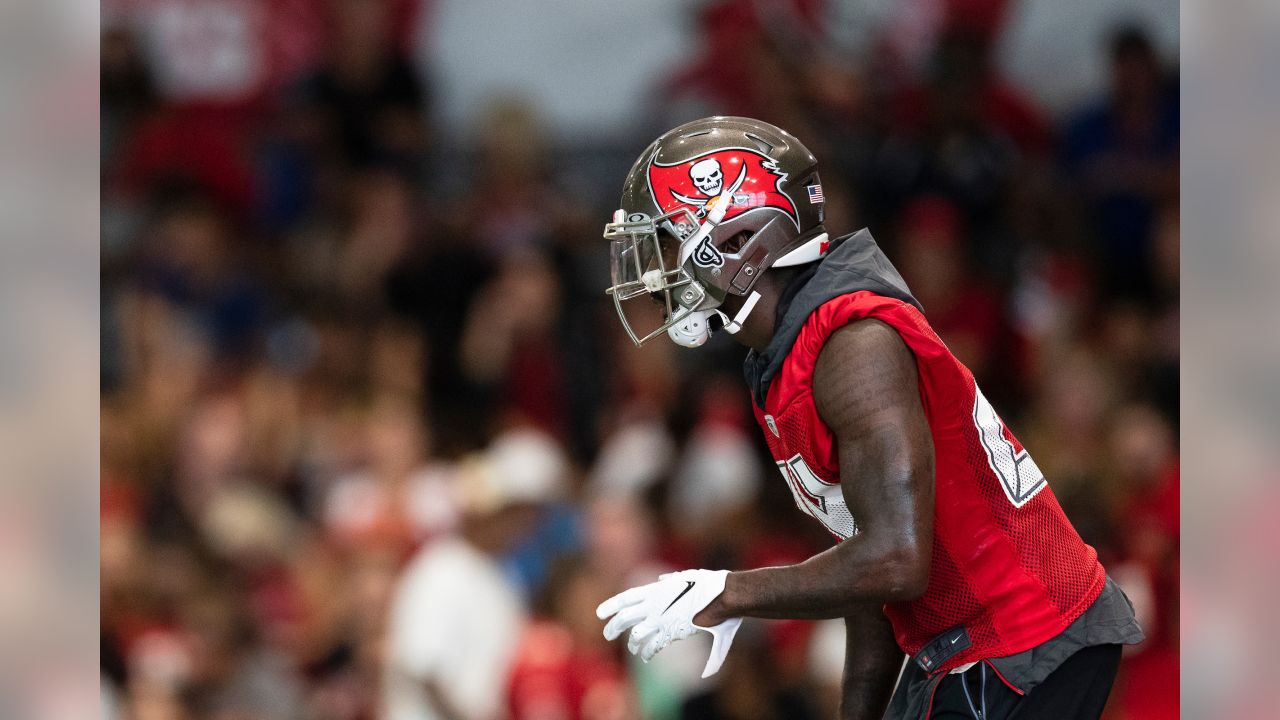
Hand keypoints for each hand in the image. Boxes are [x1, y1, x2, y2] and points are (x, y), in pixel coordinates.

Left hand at [596, 569, 742, 677]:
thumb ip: (670, 580)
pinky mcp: (673, 631)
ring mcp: (663, 618)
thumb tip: (662, 579)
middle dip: (613, 627)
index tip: (599, 613)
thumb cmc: (709, 585)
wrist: (723, 595)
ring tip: (632, 650)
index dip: (611, 605)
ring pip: (636, 633)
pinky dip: (648, 652)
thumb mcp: (685, 576)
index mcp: (657, 589)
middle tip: (606, 634)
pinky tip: (646, 656)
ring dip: (632, 643)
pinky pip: (654, 645)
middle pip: (625, 617)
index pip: (627, 598)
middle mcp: (655, 604)